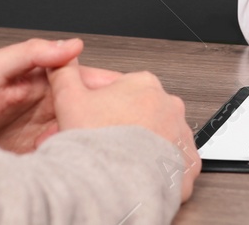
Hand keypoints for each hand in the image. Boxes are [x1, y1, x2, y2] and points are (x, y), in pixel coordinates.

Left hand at [0, 37, 116, 152]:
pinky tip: (63, 156)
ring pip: (80, 130)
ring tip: (79, 141)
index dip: (104, 83)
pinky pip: (65, 154)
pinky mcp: (39, 153)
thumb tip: (71, 45)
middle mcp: (48, 102)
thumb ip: (31, 52)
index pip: (84, 77)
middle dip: (101, 115)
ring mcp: (44, 129)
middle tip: (105, 124)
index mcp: (43, 78)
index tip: (116, 92)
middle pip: (88, 107)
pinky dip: (70, 156)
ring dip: (85, 137)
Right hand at [48, 59, 199, 202]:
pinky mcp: (188, 165)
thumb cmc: (98, 144)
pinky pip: (172, 166)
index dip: (98, 108)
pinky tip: (138, 176)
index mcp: (144, 85)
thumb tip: (60, 62)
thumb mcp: (69, 100)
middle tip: (99, 145)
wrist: (116, 186)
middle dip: (119, 128)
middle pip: (139, 115)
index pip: (120, 91)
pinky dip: (157, 171)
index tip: (88, 122)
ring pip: (157, 139)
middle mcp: (169, 107)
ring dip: (140, 149)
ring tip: (116, 164)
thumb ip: (65, 75)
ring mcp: (181, 136)